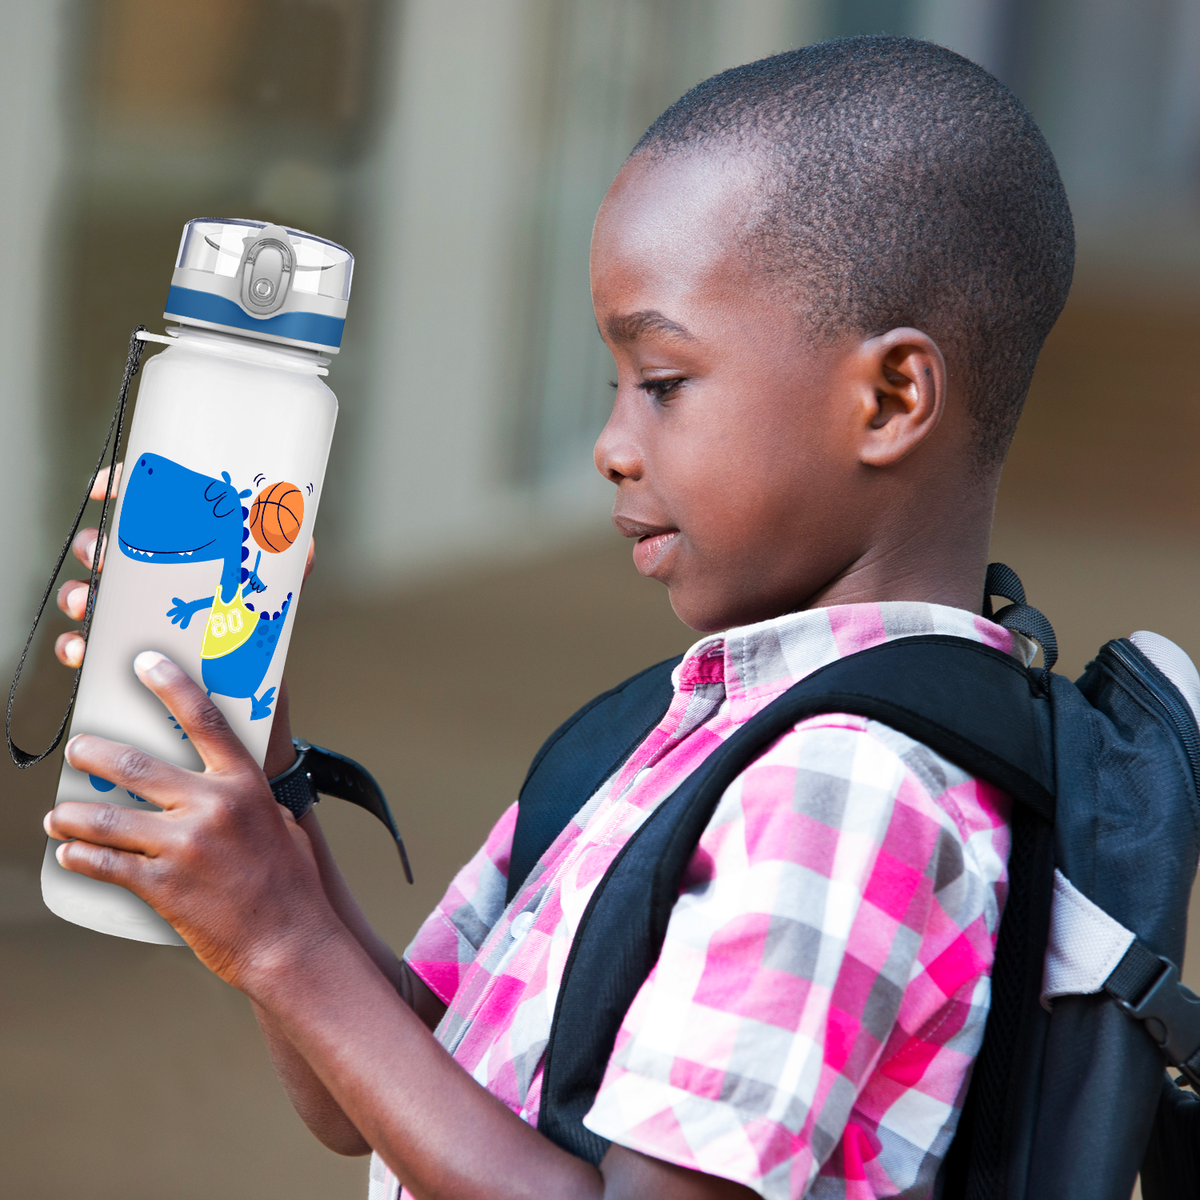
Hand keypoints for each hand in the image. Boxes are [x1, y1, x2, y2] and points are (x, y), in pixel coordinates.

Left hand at [44, 651, 346, 987]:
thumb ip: (250, 800)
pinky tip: (70, 853)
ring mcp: (183, 846)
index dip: (172, 685)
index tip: (146, 663)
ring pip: (108, 818)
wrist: (290, 943)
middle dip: (96, 755)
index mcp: (244, 786)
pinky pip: (106, 864)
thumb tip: (230, 788)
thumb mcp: (281, 825)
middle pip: (137, 767)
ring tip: (60, 813)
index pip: (203, 720)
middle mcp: (212, 808)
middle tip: (79, 751)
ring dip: (74, 814)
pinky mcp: (162, 885)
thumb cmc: (292, 886)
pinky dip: (81, 857)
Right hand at [54, 463, 316, 667]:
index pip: (145, 509)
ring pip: (86, 592)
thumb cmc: (258, 632)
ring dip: (77, 593)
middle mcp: (151, 579)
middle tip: (101, 557)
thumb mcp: (275, 591)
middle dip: (92, 547)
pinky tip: (82, 650)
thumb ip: (290, 560)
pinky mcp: (123, 653)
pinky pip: (85, 644)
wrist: (251, 692)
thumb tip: (300, 533)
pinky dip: (75, 645)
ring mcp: (133, 614)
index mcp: (182, 553)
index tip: (104, 489)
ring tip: (87, 603)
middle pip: (105, 547)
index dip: (120, 488)